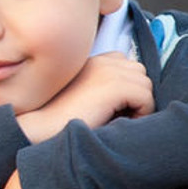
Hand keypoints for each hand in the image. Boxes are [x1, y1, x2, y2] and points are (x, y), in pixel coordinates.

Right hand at [17, 52, 153, 142]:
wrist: (42, 127)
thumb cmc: (59, 120)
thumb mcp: (81, 95)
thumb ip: (100, 86)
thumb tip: (131, 96)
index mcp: (91, 60)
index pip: (124, 62)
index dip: (125, 85)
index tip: (114, 106)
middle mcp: (101, 61)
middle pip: (139, 72)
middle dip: (135, 94)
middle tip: (119, 115)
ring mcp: (108, 72)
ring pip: (145, 85)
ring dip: (138, 104)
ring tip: (118, 120)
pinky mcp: (114, 86)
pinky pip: (146, 98)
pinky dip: (140, 114)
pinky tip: (119, 123)